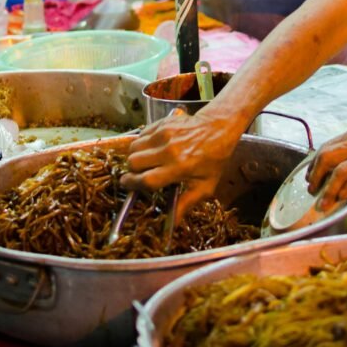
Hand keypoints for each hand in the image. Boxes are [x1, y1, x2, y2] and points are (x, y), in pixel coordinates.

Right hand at [122, 110, 240, 221]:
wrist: (219, 127)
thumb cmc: (214, 158)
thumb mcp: (205, 185)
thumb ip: (186, 203)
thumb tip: (173, 223)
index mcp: (179, 168)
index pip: (147, 179)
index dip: (133, 184)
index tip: (127, 184)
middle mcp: (169, 150)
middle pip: (134, 162)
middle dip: (134, 170)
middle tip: (141, 172)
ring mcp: (165, 134)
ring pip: (134, 147)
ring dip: (136, 155)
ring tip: (146, 160)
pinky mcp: (163, 122)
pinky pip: (141, 134)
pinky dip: (142, 142)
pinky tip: (152, 147)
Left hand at [305, 125, 346, 211]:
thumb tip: (331, 177)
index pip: (326, 147)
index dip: (314, 165)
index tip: (310, 178)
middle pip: (327, 156)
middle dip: (316, 176)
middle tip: (313, 191)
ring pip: (339, 170)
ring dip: (329, 189)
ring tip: (324, 202)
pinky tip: (342, 198)